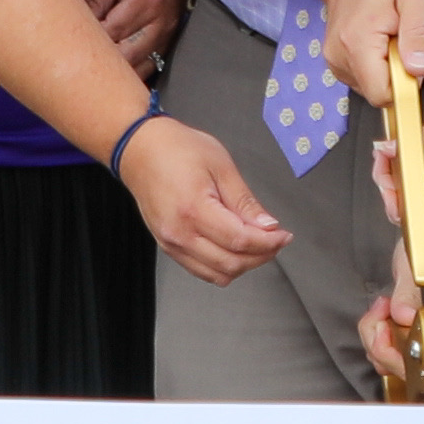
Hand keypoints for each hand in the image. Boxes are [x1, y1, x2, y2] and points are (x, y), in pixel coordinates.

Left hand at [85, 0, 186, 78]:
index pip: (111, 34)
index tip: (69, 46)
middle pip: (127, 57)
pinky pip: (153, 64)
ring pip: (142, 67)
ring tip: (96, 71)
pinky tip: (118, 72)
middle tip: (78, 62)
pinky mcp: (171, 37)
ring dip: (119, 71)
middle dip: (103, 62)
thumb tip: (77, 25)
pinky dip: (134, 70)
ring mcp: (169, 33)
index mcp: (144, 3)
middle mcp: (160, 23)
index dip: (90, 42)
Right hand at [116, 112, 296, 285]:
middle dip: (261, 256)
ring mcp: (171, 243)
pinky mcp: (168, 246)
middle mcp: (179, 233)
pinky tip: (235, 249)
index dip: (268, 242)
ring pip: (217, 274)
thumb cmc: (176, 149)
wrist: (139, 150)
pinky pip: (202, 270)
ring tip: (258, 245)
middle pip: (231, 263)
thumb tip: (268, 226)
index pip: (240, 241)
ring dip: (244, 265)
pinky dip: (223, 266)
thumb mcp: (220, 166)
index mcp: (194, 210)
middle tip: (276, 240)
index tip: (284, 236)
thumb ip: (245, 201)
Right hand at [289, 0, 423, 115]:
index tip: (415, 59)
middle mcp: (339, 55)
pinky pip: (366, 77)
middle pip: (380, 92)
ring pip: (374, 86)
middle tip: (404, 37)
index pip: (383, 94)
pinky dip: (379, 63)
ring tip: (392, 33)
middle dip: (400, 72)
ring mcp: (335, 59)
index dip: (407, 84)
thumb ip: (419, 33)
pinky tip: (381, 38)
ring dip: (390, 67)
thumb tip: (419, 70)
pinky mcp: (337, 61)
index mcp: (358, 41)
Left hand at [359, 196, 423, 395]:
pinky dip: (389, 331)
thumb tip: (403, 317)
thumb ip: (408, 292)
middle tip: (379, 311)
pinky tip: (389, 313)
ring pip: (399, 357)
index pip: (411, 364)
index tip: (381, 321)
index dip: (386, 347)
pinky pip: (405, 345)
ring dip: (382, 335)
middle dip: (378, 340)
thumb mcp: (420, 259)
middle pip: (400, 365)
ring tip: (384, 308)